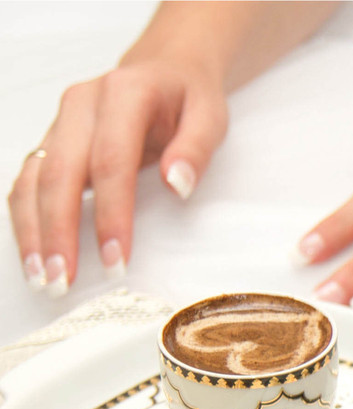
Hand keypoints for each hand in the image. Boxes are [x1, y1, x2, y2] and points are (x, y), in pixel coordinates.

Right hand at [7, 59, 227, 295]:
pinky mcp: (54, 142)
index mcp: (123, 95)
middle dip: (59, 231)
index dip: (110, 215)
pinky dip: (27, 219)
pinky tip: (35, 255)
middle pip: (60, 173)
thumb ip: (195, 148)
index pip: (111, 162)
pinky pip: (29, 181)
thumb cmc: (188, 99)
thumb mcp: (209, 116)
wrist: (165, 69)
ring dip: (34, 231)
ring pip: (34, 178)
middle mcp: (82, 105)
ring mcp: (62, 123)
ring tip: (43, 278)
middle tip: (64, 280)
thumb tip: (177, 184)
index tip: (115, 259)